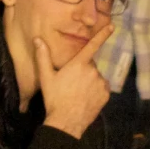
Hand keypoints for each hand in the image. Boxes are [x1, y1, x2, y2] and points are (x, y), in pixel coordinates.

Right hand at [33, 21, 114, 137]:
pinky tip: (86, 98)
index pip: (92, 46)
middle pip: (89, 66)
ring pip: (95, 77)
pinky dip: (96, 91)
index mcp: (78, 64)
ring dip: (89, 81)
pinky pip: (101, 88)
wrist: (66, 122)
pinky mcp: (106, 95)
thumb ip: (43, 57)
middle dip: (82, 71)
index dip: (102, 35)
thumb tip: (37, 40)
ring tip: (77, 93)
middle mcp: (92, 71)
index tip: (112, 26)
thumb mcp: (46, 77)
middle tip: (71, 84)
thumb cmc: (54, 98)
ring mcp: (101, 83)